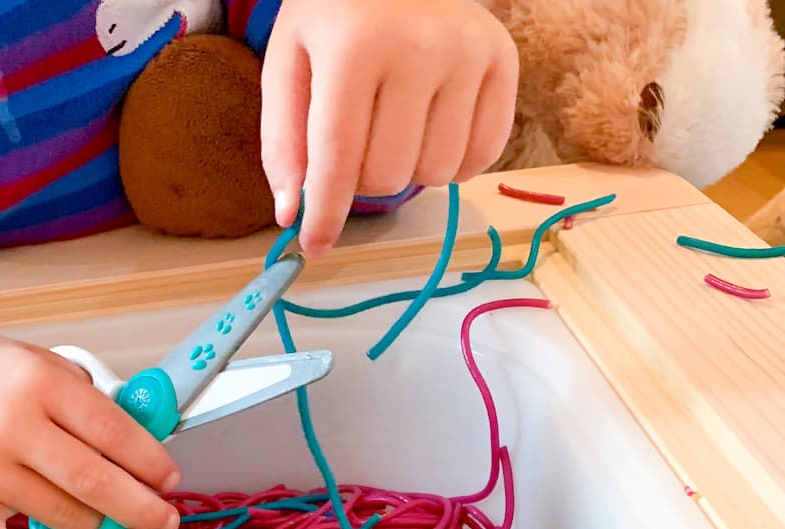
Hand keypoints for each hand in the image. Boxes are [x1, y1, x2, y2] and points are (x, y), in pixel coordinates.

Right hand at [0, 327, 180, 528]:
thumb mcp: (35, 361)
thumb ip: (82, 398)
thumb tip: (137, 445)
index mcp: (41, 384)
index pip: (113, 431)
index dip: (149, 462)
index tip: (169, 480)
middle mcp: (14, 425)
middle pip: (93, 479)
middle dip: (139, 509)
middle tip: (165, 523)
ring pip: (59, 513)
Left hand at [261, 0, 518, 254]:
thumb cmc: (338, 15)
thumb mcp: (291, 59)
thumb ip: (284, 138)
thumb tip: (291, 214)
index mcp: (353, 46)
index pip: (337, 159)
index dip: (324, 214)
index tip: (314, 247)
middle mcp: (418, 47)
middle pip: (387, 176)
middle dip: (364, 180)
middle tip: (360, 144)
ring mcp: (467, 54)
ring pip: (436, 174)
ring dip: (410, 170)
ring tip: (397, 128)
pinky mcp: (503, 59)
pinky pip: (482, 156)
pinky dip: (454, 162)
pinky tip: (434, 130)